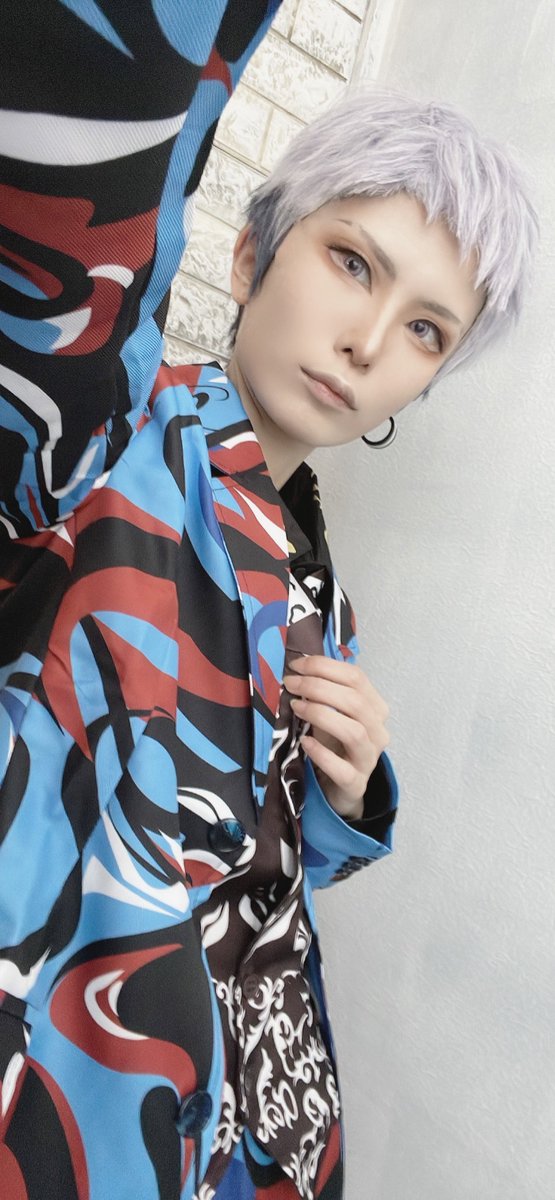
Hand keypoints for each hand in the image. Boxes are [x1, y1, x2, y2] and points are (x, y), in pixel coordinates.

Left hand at [283, 656, 389, 820]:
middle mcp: (377, 731)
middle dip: (319, 687)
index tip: (296, 665)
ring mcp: (369, 759)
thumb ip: (322, 692)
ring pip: (354, 731)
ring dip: (322, 714)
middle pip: (355, 702)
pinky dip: (322, 753)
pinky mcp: (356, 784)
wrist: (339, 786)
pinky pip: (343, 769)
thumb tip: (298, 669)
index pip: (356, 677)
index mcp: (375, 707)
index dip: (325, 667)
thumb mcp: (331, 714)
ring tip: (296, 707)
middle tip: (291, 684)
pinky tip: (305, 742)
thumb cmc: (334, 745)